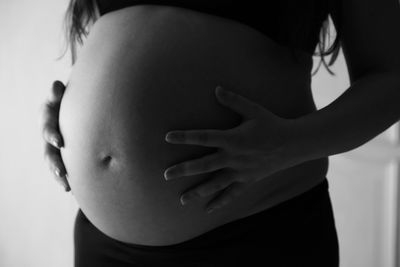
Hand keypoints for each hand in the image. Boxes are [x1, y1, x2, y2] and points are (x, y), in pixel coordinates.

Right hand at [40, 80, 69, 191]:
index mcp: (48, 117)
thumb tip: (56, 85)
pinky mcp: (62, 153)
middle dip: (54, 162)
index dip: (52, 134)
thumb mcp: (62, 93)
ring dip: (59, 175)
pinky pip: (63, 168)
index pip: (47, 126)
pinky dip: (67, 178)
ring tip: (66, 186)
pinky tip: (73, 189)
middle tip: (61, 171)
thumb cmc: (67, 97)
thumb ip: (58, 91)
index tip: (60, 142)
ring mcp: (54, 146)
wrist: (74, 105)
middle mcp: (49, 134)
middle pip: (48, 151)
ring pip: (54, 163)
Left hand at [164, 86, 297, 212]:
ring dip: (198, 192)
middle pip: (204, 165)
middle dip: (184, 170)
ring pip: (215, 184)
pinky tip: (207, 210)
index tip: (167, 137)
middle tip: (166, 175)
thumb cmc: (271, 124)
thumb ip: (233, 100)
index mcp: (232, 138)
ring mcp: (240, 171)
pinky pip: (232, 194)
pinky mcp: (247, 180)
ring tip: (182, 200)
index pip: (203, 137)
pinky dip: (220, 202)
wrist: (292, 144)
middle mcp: (234, 157)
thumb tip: (216, 88)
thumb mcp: (253, 109)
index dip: (185, 137)